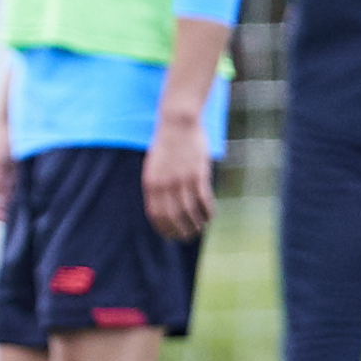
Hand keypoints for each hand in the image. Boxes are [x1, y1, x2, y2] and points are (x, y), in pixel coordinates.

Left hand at [144, 113, 215, 241]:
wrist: (177, 124)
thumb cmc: (166, 146)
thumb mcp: (153, 166)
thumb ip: (157, 186)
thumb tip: (162, 208)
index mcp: (150, 183)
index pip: (155, 214)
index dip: (164, 228)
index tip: (170, 236)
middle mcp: (164, 184)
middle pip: (172, 217)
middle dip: (180, 231)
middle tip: (187, 236)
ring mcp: (181, 179)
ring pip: (189, 211)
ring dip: (195, 224)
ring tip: (199, 228)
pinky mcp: (198, 174)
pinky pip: (203, 200)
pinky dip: (208, 212)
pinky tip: (210, 216)